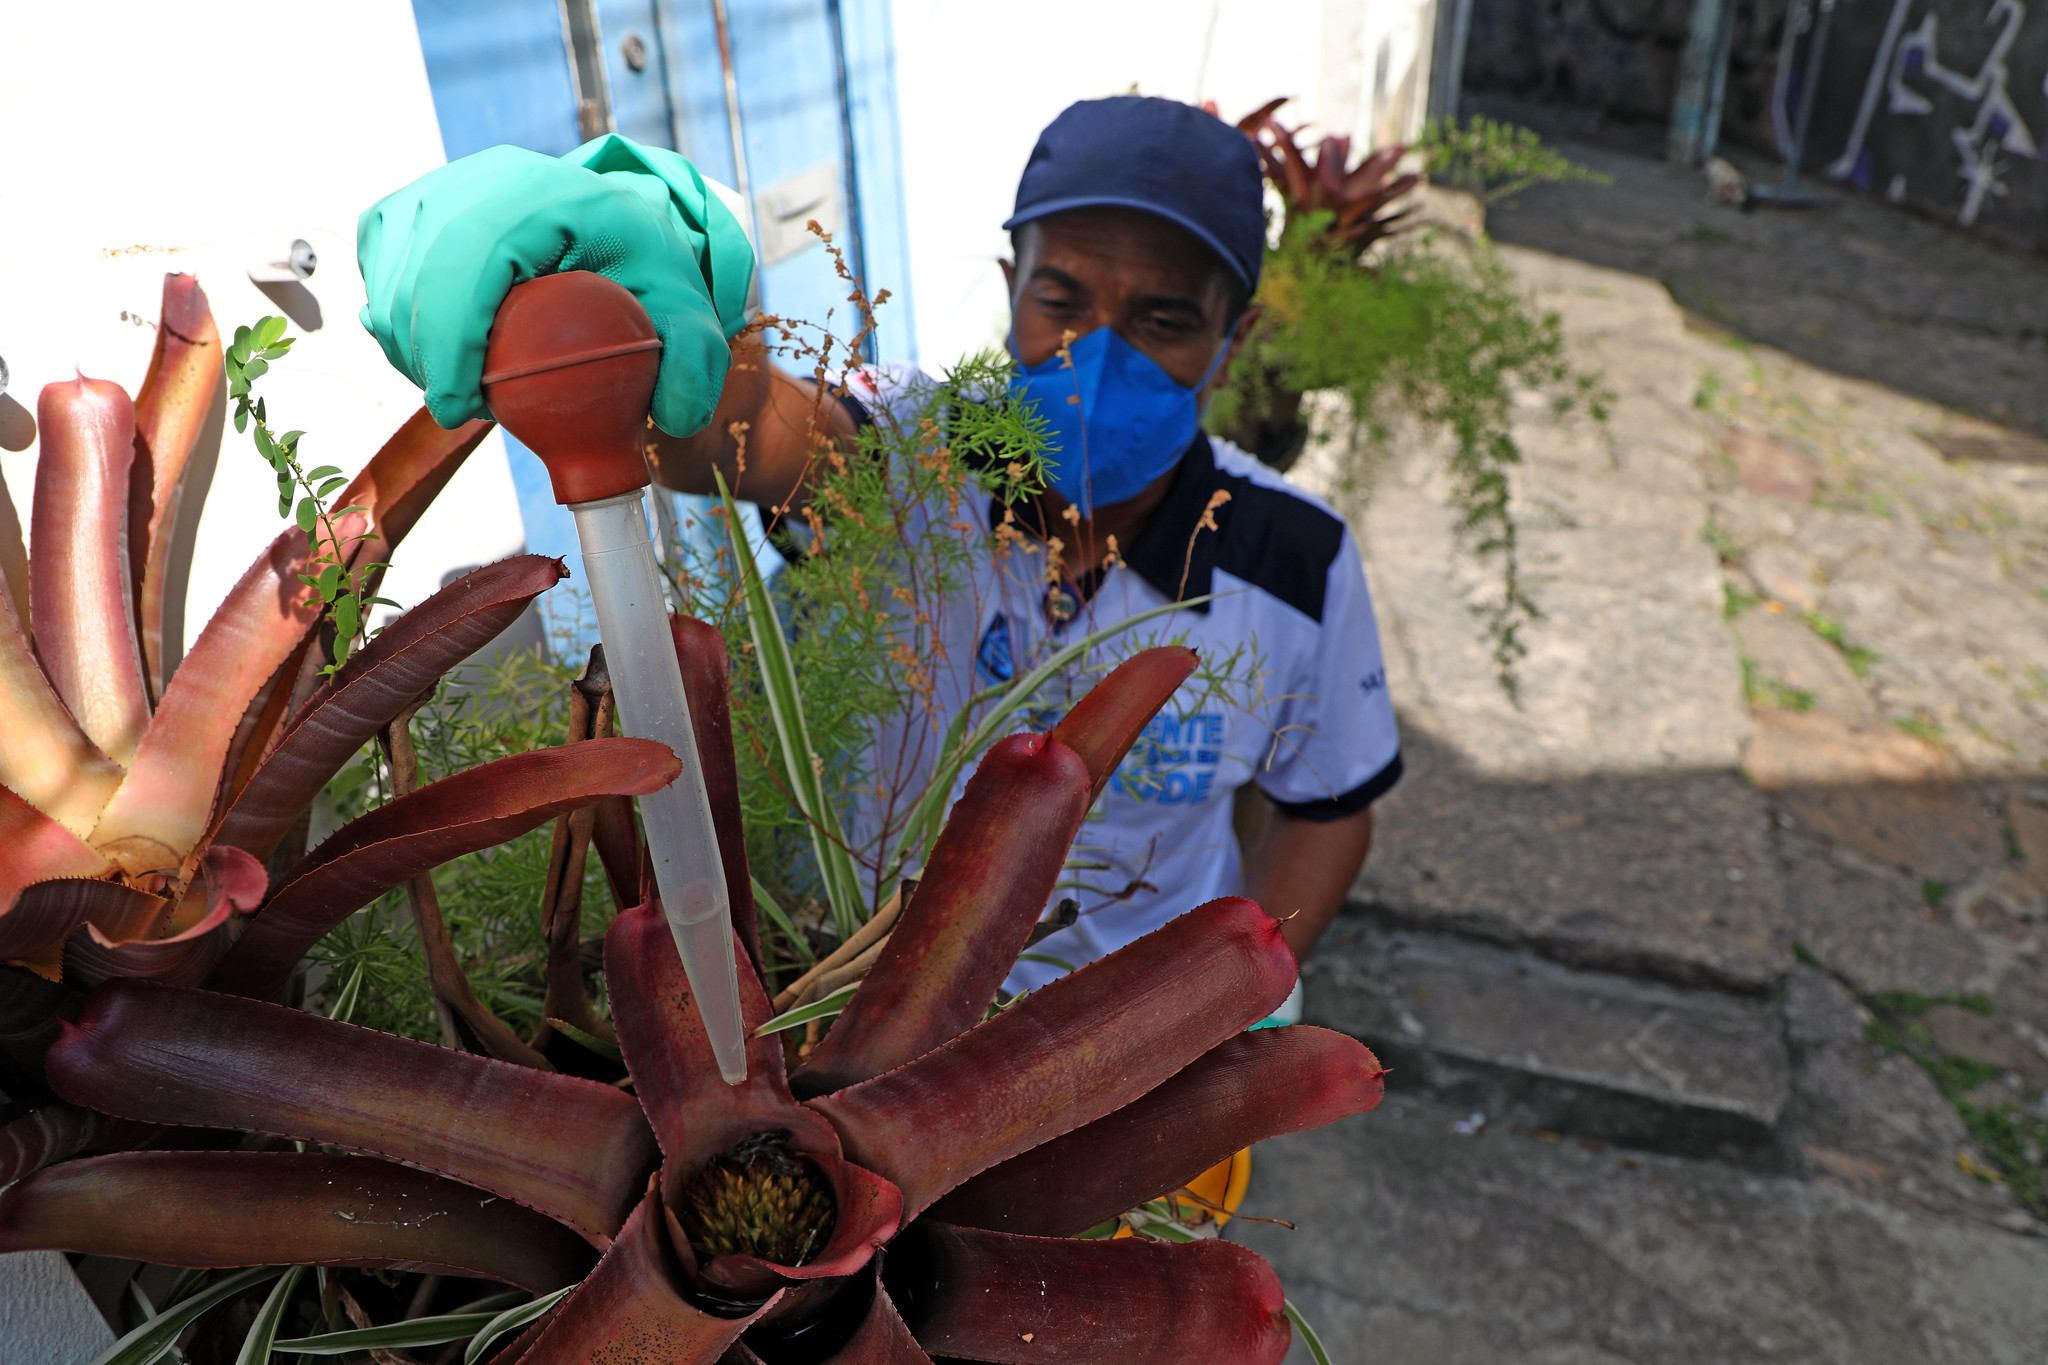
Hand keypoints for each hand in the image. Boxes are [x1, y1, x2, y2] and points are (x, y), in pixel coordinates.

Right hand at [358, 135, 755, 437]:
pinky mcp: (405, 213)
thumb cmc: (642, 267)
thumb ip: (695, 363)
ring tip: (474, 382)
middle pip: (418, 275)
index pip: (470, 258)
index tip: (460, 409)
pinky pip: (379, 281)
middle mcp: (475, 180)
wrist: (606, 224)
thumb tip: (675, 420)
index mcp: (540, 192)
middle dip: (428, 358)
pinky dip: (402, 329)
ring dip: (415, 350)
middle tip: (471, 410)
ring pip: (388, 283)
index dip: (451, 338)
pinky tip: (448, 357)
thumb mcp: (685, 309)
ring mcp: (433, 191)